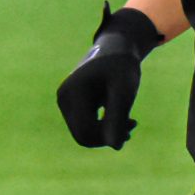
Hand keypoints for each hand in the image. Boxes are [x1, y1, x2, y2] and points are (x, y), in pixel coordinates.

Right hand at [57, 4, 163, 148]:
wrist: (116, 48)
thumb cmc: (122, 67)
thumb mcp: (124, 91)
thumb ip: (118, 117)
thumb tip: (115, 147)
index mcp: (72, 93)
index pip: (85, 131)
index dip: (106, 137)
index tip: (129, 128)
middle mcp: (63, 98)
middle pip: (82, 135)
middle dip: (107, 137)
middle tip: (131, 126)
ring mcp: (65, 101)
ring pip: (83, 132)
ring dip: (106, 133)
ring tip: (130, 122)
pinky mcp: (71, 103)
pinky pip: (84, 124)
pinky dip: (103, 126)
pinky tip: (122, 119)